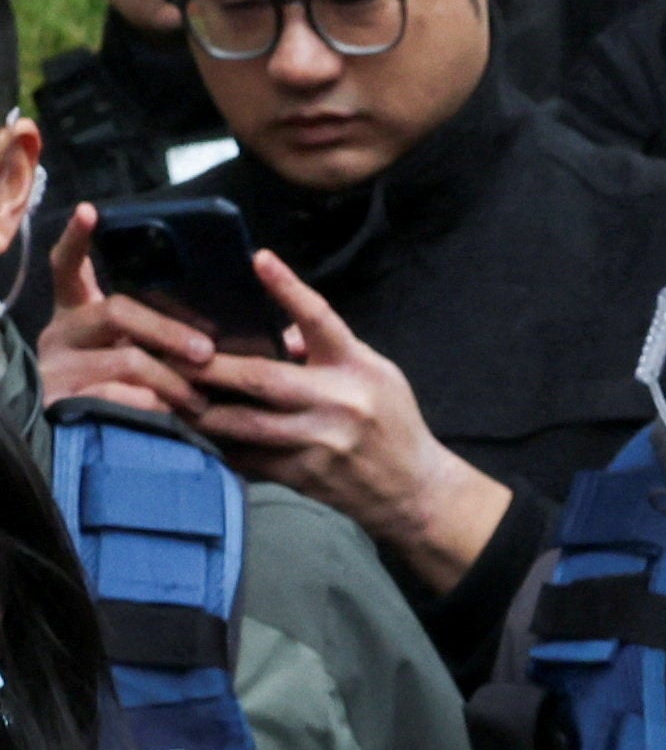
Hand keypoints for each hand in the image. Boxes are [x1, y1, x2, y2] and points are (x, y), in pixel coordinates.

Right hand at [36, 202, 218, 416]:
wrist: (91, 460)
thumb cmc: (134, 399)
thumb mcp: (141, 361)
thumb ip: (162, 338)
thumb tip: (225, 332)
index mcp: (78, 315)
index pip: (68, 268)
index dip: (78, 240)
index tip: (92, 213)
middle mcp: (62, 334)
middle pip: (117, 312)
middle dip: (169, 331)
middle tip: (207, 353)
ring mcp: (56, 367)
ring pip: (126, 361)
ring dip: (173, 380)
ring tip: (202, 400)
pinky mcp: (61, 403)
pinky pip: (117, 399)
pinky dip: (152, 408)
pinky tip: (173, 418)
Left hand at [185, 248, 511, 593]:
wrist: (414, 490)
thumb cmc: (392, 423)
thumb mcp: (376, 373)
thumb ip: (327, 347)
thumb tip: (274, 330)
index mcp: (358, 369)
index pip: (321, 321)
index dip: (289, 288)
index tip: (260, 259)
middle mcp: (339, 404)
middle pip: (262, 378)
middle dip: (209, 366)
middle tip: (167, 350)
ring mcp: (320, 443)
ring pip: (243, 424)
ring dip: (199, 408)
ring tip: (169, 392)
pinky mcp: (304, 475)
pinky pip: (249, 457)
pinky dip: (221, 442)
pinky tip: (202, 430)